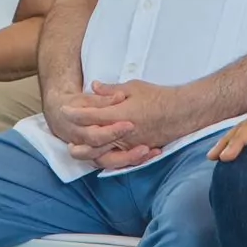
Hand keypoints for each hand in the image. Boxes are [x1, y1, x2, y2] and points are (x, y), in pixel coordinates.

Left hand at [60, 80, 191, 155]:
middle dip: (77, 138)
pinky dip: (105, 158)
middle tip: (66, 135)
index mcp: (120, 114)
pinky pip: (118, 160)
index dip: (75, 112)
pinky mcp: (137, 151)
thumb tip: (94, 86)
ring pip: (103, 155)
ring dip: (88, 152)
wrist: (182, 112)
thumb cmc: (158, 97)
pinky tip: (98, 156)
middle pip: (92, 140)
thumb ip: (111, 90)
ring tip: (77, 148)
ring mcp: (130, 145)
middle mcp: (123, 133)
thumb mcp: (133, 87)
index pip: (91, 115)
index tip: (64, 110)